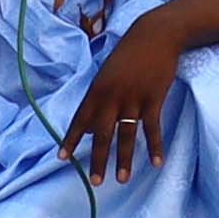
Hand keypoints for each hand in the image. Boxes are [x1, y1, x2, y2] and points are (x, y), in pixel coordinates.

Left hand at [61, 22, 182, 181]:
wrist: (154, 36)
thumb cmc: (128, 55)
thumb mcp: (107, 74)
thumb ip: (99, 99)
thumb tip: (92, 127)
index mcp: (97, 90)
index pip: (80, 120)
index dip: (71, 140)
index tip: (62, 158)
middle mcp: (111, 97)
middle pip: (102, 134)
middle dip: (98, 159)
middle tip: (95, 181)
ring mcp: (133, 98)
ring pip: (126, 135)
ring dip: (124, 159)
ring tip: (122, 179)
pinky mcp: (153, 99)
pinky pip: (153, 128)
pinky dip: (155, 146)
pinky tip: (156, 162)